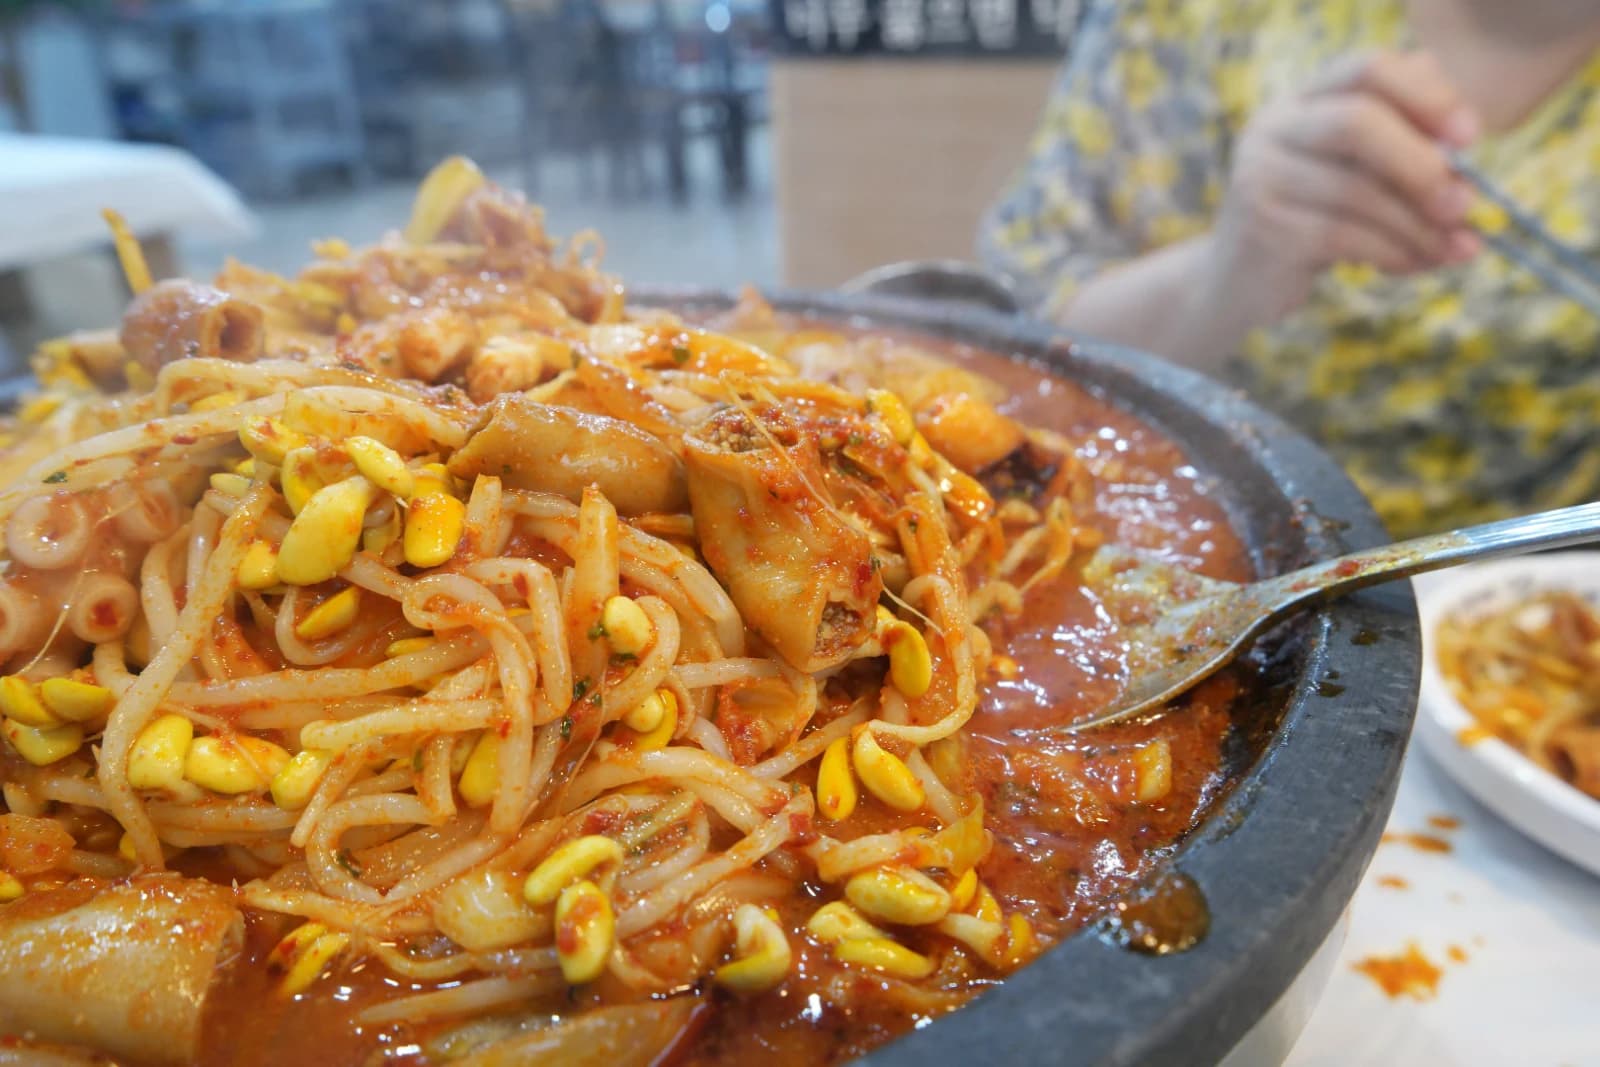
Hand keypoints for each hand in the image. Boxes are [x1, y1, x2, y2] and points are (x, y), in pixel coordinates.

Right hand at [1204, 51, 1481, 321]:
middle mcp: (1272, 128)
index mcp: (1302, 99)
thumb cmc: (1313, 218)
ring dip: (1417, 225)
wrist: (1239, 280)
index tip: (1471, 137)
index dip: (1427, 95)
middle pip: (1358, 122)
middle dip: (1421, 165)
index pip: (1367, 69)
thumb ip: (1402, 144)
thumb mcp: (1355, 172)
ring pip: (1356, 191)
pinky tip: (1416, 264)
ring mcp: (1259, 176)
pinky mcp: (1261, 228)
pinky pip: (1342, 236)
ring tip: (1455, 248)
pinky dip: (1393, 253)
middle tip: (1465, 204)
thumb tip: (1465, 143)